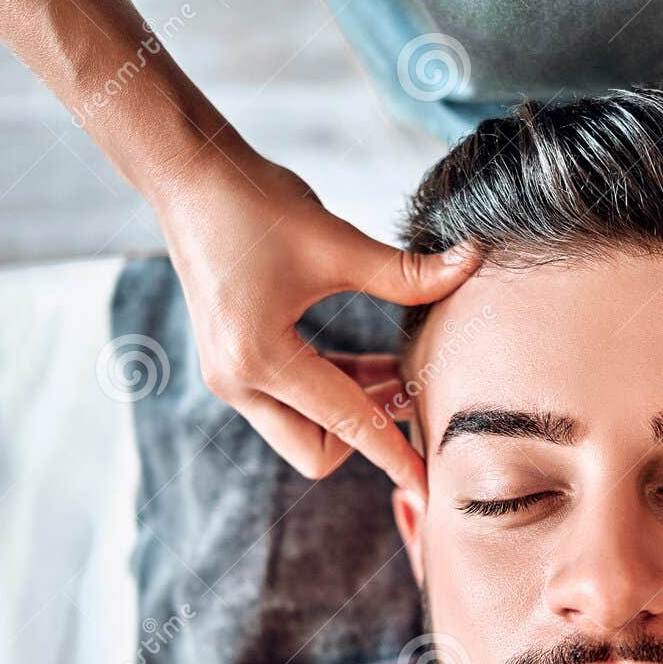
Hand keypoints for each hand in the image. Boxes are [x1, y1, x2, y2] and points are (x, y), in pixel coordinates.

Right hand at [153, 152, 476, 497]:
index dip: (394, 456)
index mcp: (259, 358)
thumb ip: (407, 273)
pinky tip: (375, 365)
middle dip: (368, 435)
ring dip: (355, 410)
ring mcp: (230, 376)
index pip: (345, 425)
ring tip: (403, 373)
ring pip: (305, 430)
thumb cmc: (256, 203)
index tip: (429, 487)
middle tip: (415, 395)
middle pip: (317, 450)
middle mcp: (237, 380)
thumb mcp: (337, 242)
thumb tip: (472, 263)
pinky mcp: (234, 364)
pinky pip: (294, 403)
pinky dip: (335, 392)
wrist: (189, 176)